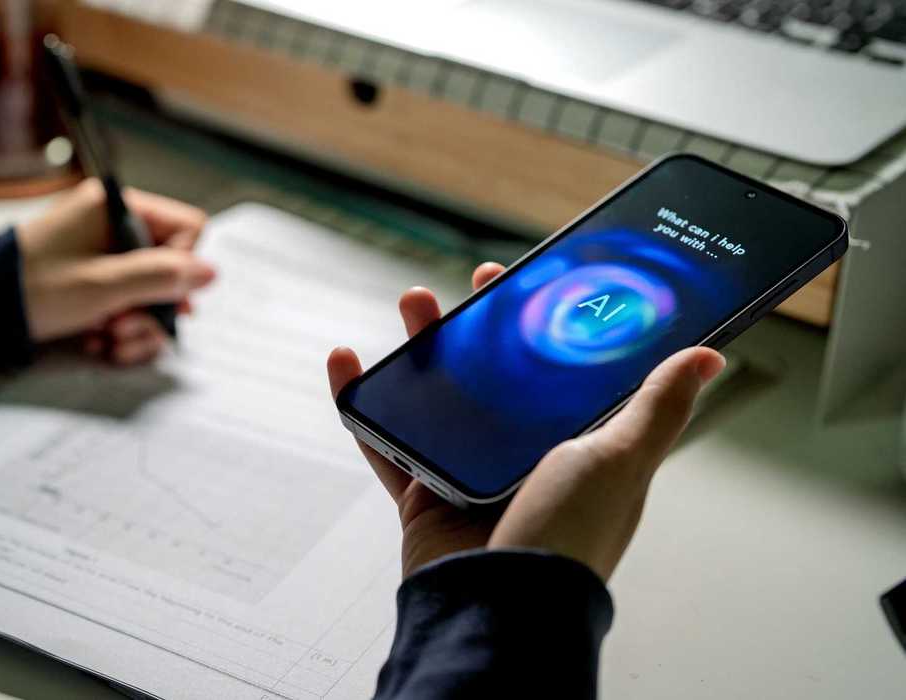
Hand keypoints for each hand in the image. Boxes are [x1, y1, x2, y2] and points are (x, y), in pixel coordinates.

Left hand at [16, 179, 216, 363]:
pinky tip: (97, 343)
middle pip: (169, 267)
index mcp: (118, 208)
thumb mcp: (103, 285)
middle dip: (152, 307)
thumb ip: (161, 277)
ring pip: (150, 292)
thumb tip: (209, 272)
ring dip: (136, 325)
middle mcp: (114, 226)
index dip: (181, 267)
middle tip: (123, 328)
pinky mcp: (93, 279)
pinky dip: (118, 328)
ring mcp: (103, 254)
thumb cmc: (33, 287)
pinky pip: (127, 302)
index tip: (159, 297)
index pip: (186, 228)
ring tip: (106, 340)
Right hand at [327, 263, 724, 579]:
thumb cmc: (569, 539)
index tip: (523, 287)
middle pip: (489, 378)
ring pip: (436, 399)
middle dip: (476, 329)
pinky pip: (383, 443)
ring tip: (413, 307)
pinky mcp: (423, 496)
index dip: (537, 327)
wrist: (501, 605)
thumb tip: (708, 358)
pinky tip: (347, 367)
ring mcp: (468, 476)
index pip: (553, 372)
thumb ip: (656, 406)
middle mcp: (521, 459)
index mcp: (573, 448)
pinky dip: (359, 406)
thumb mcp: (621, 459)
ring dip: (419, 350)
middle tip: (469, 292)